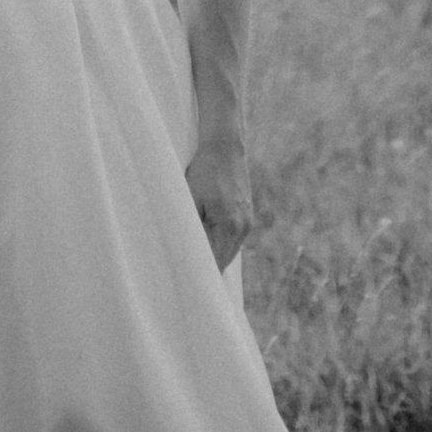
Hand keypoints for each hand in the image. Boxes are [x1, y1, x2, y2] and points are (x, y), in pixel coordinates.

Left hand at [186, 138, 251, 270]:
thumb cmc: (204, 171)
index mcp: (229, 226)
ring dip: (214, 255)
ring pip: (229, 250)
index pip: (216, 263)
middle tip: (185, 276)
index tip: (187, 284)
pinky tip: (206, 240)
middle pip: (224, 260)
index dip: (202, 276)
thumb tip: (185, 252)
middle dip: (207, 268)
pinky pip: (233, 238)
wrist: (225, 146)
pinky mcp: (246, 214)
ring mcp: (247, 221)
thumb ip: (190, 228)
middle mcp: (243, 227)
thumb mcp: (191, 199)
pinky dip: (220, 242)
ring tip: (194, 260)